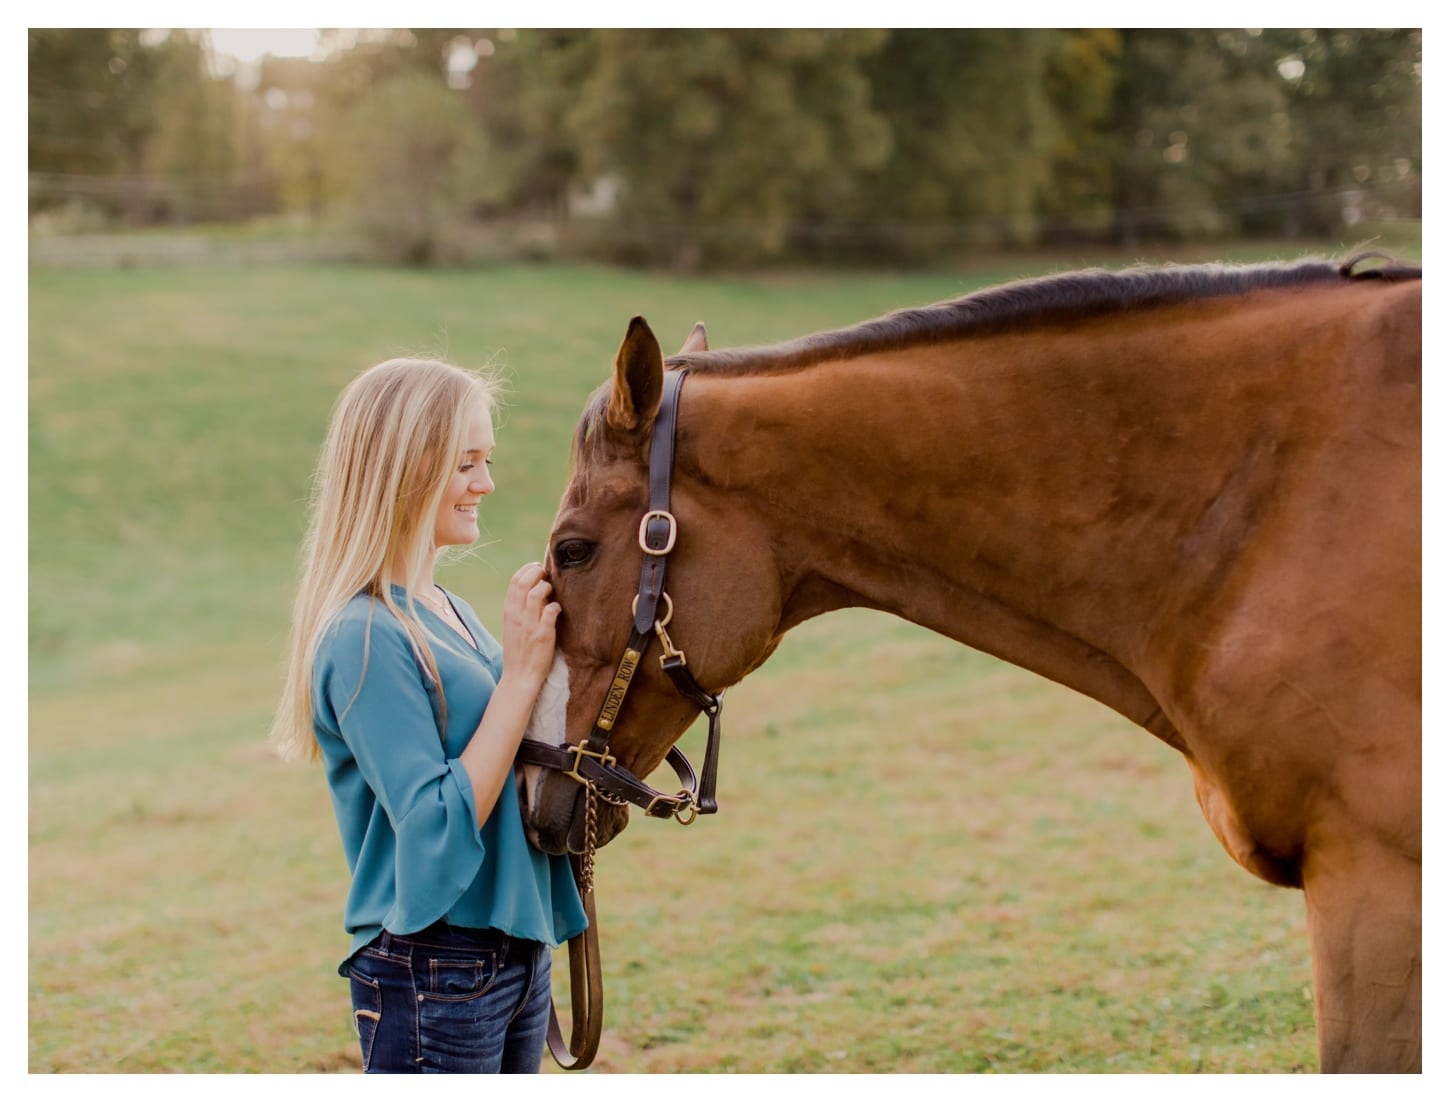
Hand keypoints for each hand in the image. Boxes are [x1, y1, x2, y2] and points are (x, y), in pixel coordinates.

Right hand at [500, 561, 559, 689]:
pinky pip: (550, 612)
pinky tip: (557, 609)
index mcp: (509, 612)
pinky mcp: (543, 635)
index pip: (514, 581)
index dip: (527, 570)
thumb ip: (519, 608)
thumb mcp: (512, 626)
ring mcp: (529, 625)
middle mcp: (517, 616)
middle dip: (537, 572)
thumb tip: (532, 589)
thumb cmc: (519, 650)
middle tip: (547, 574)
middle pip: (524, 583)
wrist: (519, 677)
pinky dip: (556, 606)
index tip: (537, 568)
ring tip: (552, 590)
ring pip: (536, 594)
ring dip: (546, 587)